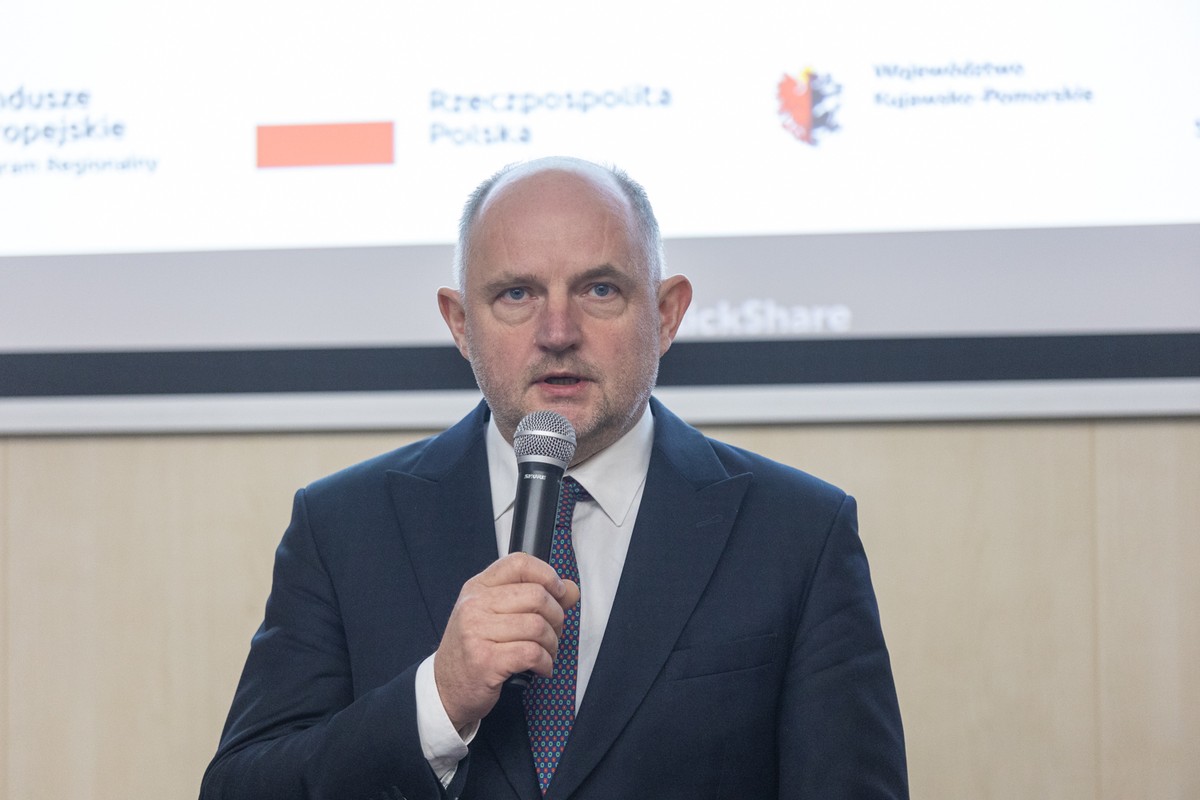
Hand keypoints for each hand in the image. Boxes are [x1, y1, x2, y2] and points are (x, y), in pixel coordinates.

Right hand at [434, 552, 580, 730]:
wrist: (445, 688)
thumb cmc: (474, 649)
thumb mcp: (497, 616)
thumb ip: (534, 599)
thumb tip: (571, 590)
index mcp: (478, 588)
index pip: (519, 563)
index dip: (547, 575)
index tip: (558, 592)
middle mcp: (475, 605)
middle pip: (537, 596)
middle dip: (556, 618)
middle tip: (552, 633)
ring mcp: (477, 632)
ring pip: (538, 626)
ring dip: (552, 644)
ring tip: (546, 653)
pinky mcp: (485, 660)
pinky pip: (532, 653)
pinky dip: (546, 663)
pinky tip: (540, 667)